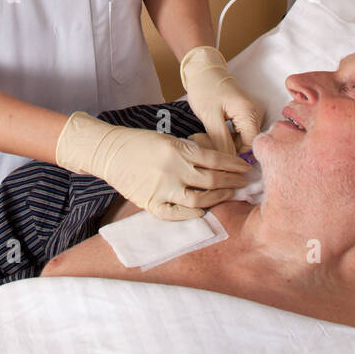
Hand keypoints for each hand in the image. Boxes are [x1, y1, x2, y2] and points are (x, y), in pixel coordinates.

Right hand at [56, 113, 250, 219]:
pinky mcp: (151, 203)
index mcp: (178, 149)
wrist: (109, 152)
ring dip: (218, 198)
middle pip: (212, 180)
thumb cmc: (140, 143)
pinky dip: (192, 214)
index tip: (245, 168)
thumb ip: (190, 152)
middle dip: (232, 182)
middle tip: (243, 183)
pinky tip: (203, 210)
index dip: (233, 165)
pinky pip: (177, 214)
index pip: (215, 159)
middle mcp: (173, 169)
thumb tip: (216, 164)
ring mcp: (162, 188)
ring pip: (199, 199)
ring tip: (228, 195)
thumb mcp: (168, 139)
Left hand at [180, 47, 264, 150]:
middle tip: (202, 142)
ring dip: (224, 144)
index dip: (235, 156)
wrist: (203, 69)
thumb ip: (221, 141)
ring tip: (203, 137)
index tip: (213, 155)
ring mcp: (252, 114)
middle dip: (226, 149)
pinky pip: (239, 134)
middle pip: (247, 145)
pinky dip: (225, 137)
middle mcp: (256, 114)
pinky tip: (210, 134)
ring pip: (241, 141)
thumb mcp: (210, 117)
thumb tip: (229, 163)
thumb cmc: (204, 88)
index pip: (251, 146)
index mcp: (250, 113)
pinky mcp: (245, 115)